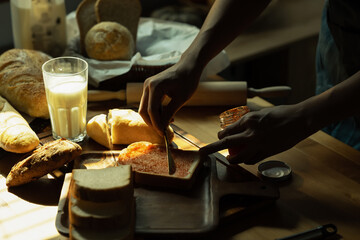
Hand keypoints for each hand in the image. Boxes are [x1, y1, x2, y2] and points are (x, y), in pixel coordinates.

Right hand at [138, 62, 201, 135]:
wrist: (188, 66)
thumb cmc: (187, 80)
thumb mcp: (180, 99)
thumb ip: (169, 113)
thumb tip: (162, 127)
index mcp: (155, 87)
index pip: (151, 111)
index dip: (156, 124)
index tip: (163, 133)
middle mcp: (148, 85)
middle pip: (144, 110)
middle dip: (152, 122)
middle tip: (163, 131)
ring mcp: (148, 86)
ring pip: (145, 107)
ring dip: (154, 117)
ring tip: (169, 122)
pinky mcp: (150, 87)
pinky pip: (149, 103)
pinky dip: (156, 111)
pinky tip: (167, 115)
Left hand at [200, 104, 315, 163]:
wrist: (299, 119)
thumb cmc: (280, 114)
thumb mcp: (260, 113)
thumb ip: (249, 121)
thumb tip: (239, 128)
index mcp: (248, 119)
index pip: (228, 130)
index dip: (221, 136)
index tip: (219, 138)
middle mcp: (250, 132)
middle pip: (226, 143)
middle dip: (211, 148)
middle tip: (202, 152)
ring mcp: (258, 144)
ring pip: (239, 157)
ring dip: (232, 159)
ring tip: (230, 159)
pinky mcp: (267, 152)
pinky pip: (252, 160)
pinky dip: (247, 160)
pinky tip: (247, 159)